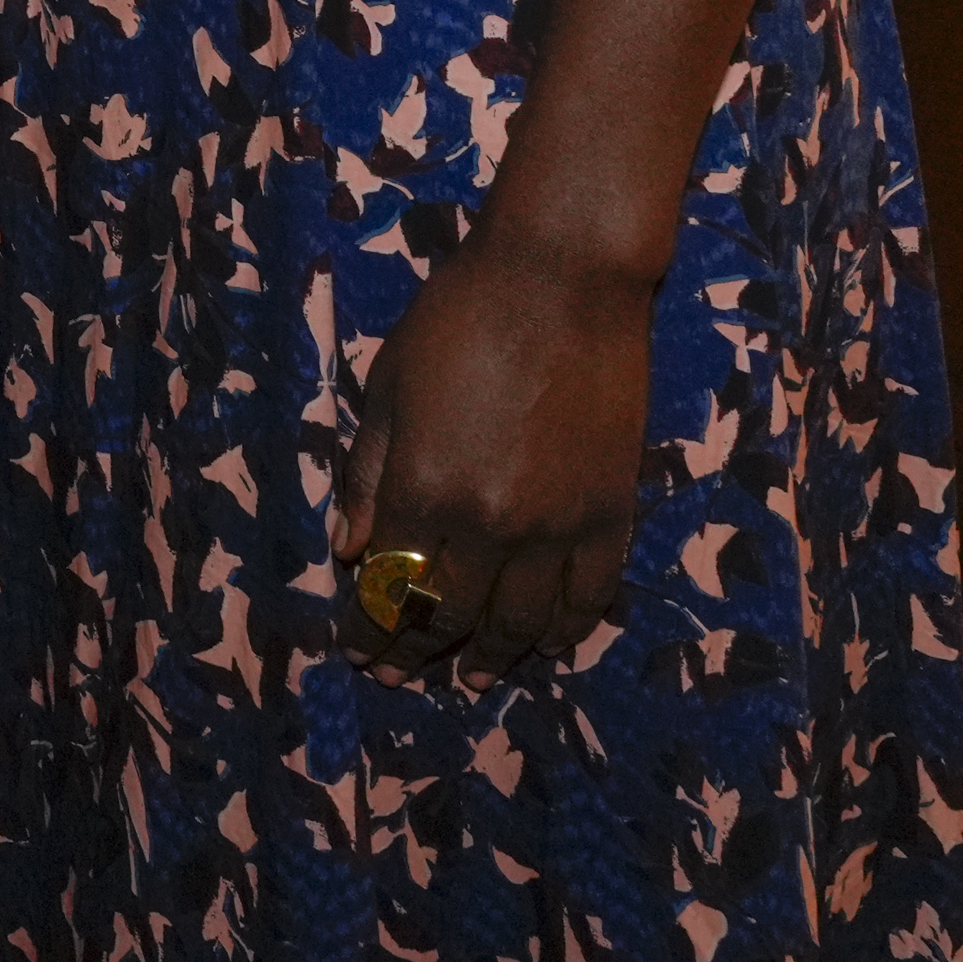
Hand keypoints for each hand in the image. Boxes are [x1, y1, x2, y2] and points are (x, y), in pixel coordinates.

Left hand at [331, 223, 655, 674]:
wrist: (563, 281)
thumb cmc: (458, 319)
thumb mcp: (388, 390)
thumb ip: (370, 477)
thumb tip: (351, 552)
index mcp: (426, 492)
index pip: (391, 587)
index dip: (371, 628)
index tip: (358, 652)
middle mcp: (492, 525)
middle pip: (452, 613)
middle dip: (419, 651)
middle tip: (399, 675)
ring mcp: (558, 526)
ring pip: (522, 621)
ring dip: (492, 657)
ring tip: (471, 680)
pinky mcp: (611, 513)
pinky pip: (590, 596)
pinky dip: (566, 630)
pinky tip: (545, 644)